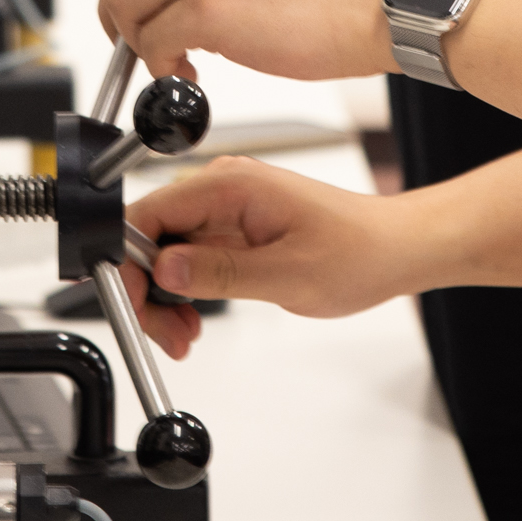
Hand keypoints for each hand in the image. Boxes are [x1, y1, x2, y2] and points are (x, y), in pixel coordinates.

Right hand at [125, 157, 427, 355]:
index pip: (148, 215)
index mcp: (230, 185)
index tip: (134, 304)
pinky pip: (190, 259)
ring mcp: (226, 209)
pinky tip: (197, 319)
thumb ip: (220, 273)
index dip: (129, 263)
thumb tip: (165, 270)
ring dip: (166, 298)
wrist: (392, 251)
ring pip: (167, 253)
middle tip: (169, 335)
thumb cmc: (357, 252)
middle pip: (151, 237)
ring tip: (186, 335)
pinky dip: (186, 293)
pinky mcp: (233, 229)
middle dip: (149, 292)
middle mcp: (222, 189)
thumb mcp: (286, 274)